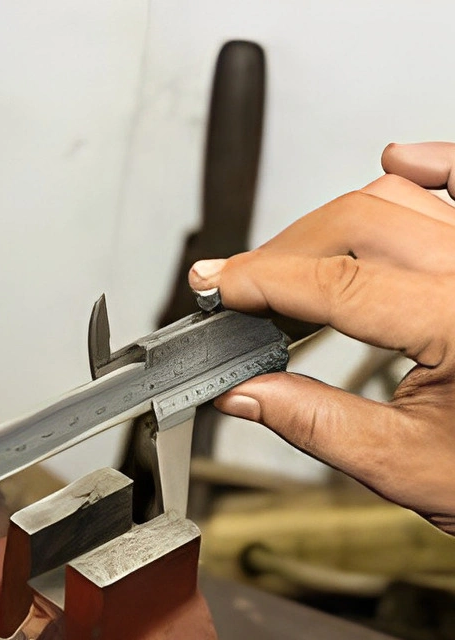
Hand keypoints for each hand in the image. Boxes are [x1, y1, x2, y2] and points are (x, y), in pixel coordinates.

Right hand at [189, 142, 454, 534]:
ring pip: (398, 198)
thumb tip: (245, 392)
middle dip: (281, 251)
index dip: (262, 280)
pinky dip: (431, 166)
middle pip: (356, 222)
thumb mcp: (407, 466)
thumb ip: (316, 424)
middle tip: (238, 283)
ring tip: (287, 257)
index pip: (335, 283)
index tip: (218, 284)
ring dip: (329, 220)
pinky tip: (397, 164)